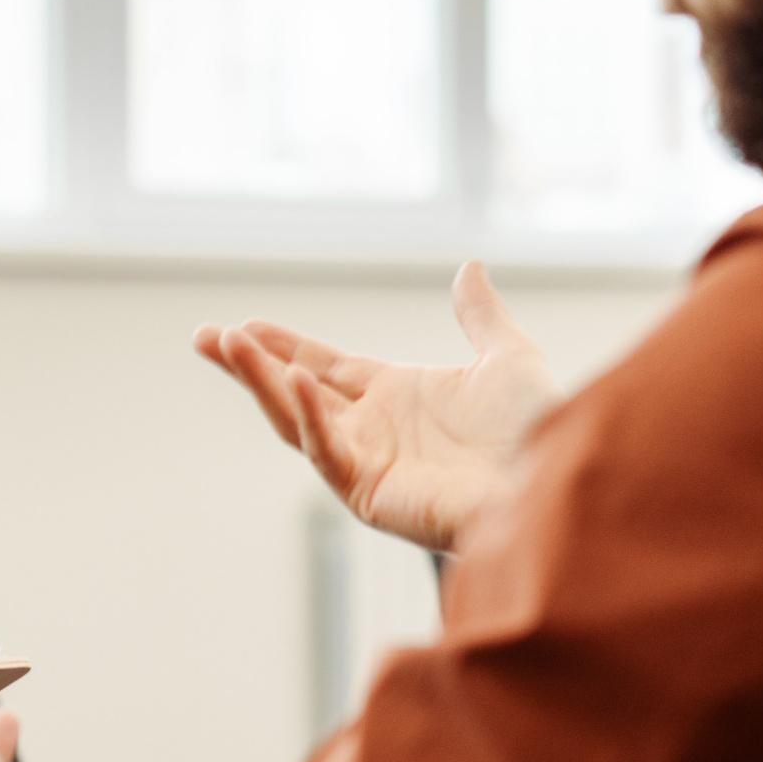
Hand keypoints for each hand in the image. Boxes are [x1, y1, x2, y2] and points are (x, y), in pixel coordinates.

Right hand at [193, 261, 558, 552]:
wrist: (557, 484)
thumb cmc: (541, 431)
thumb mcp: (507, 356)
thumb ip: (479, 315)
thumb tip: (469, 268)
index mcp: (396, 398)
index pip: (324, 366)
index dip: (284, 345)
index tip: (244, 325)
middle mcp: (373, 430)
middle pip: (294, 391)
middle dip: (249, 364)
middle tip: (206, 336)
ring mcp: (367, 463)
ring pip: (297, 418)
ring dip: (260, 381)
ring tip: (228, 344)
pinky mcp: (371, 493)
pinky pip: (329, 452)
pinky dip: (309, 416)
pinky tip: (293, 378)